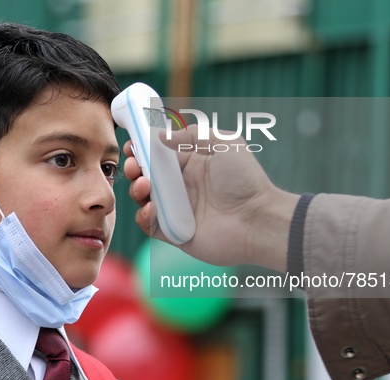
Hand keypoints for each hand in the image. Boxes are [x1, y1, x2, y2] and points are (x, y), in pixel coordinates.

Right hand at [123, 125, 298, 271]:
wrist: (257, 220)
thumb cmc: (245, 180)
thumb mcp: (223, 143)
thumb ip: (192, 135)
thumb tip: (160, 136)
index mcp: (191, 165)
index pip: (158, 156)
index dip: (142, 150)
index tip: (132, 145)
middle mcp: (182, 187)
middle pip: (146, 176)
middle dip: (134, 169)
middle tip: (133, 164)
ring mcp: (177, 210)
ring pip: (144, 200)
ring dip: (137, 190)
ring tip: (144, 185)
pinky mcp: (175, 233)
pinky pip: (150, 225)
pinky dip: (144, 217)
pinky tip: (151, 208)